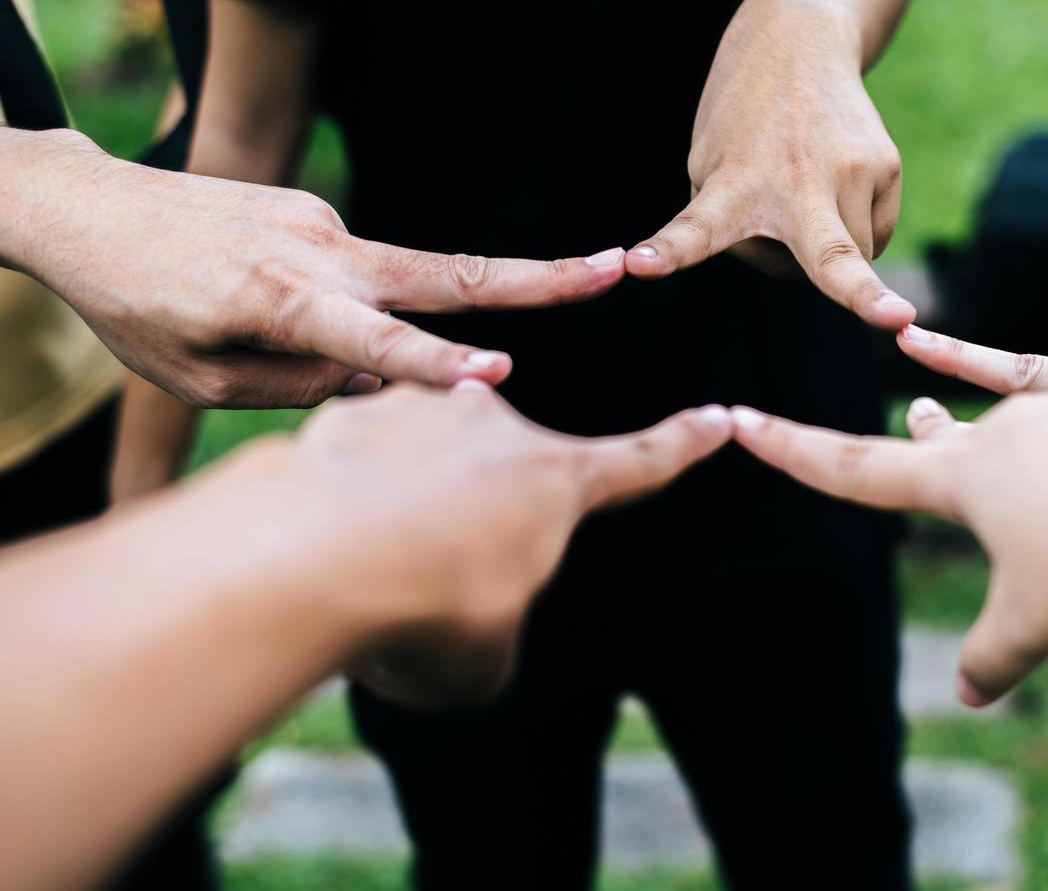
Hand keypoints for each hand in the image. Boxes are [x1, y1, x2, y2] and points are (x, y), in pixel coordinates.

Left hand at [4, 129, 626, 407]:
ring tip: (239, 324)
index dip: (440, 364)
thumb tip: (371, 371)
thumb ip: (298, 383)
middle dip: (539, 277)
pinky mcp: (312, 211)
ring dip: (365, 325)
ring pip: (380, 290)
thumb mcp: (199, 378)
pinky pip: (341, 278)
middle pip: (450, 271)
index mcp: (283, 300)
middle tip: (615, 267)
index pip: (379, 342)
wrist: (84, 205)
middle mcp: (319, 251)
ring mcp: (321, 223)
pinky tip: (240, 303)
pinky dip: (320, 308)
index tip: (502, 376)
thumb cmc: (135, 308)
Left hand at [278, 382, 731, 705]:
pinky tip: (315, 543)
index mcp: (556, 482)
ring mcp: (417, 410)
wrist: (304, 560)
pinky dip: (341, 499)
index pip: (641, 462)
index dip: (683, 445)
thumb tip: (464, 626)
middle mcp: (494, 426)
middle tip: (432, 578)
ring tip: (363, 569)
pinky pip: (353, 460)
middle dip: (475, 516)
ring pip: (422, 460)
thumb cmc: (421, 611)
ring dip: (403, 506)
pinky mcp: (343, 415)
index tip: (719, 417)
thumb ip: (494, 632)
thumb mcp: (482, 661)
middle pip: (504, 468)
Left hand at [626, 0, 914, 329]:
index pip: (694, 229)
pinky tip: (836, 184)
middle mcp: (795, 182)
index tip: (640, 266)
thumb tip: (811, 275)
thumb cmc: (743, 126)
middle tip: (897, 320)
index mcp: (731, 186)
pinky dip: (856, 227)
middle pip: (831, 255)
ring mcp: (849, 171)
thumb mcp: (710, 166)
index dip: (668, 252)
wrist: (799, 41)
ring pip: (855, 262)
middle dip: (863, 294)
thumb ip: (738, 231)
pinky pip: (875, 234)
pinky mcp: (886, 165)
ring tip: (807, 194)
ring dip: (831, 253)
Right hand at [731, 394, 1047, 706]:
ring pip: (1031, 455)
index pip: (854, 467)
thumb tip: (966, 693)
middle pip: (945, 441)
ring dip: (1038, 495)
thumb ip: (988, 662)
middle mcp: (1005, 434)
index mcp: (961, 476)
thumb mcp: (1035, 626)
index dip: (791, 451)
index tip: (739, 420)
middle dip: (924, 441)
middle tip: (911, 414)